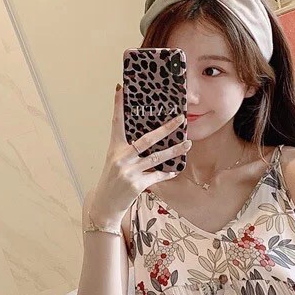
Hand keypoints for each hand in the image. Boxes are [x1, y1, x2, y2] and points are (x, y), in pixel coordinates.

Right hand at [88, 84, 190, 228]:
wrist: (105, 205)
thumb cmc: (113, 181)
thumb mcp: (116, 162)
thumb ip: (128, 150)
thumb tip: (149, 139)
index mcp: (114, 148)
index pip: (116, 123)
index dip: (118, 106)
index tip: (121, 89)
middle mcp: (121, 158)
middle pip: (146, 139)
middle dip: (166, 129)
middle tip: (180, 119)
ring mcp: (129, 171)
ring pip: (157, 157)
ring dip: (175, 151)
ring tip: (188, 144)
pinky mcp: (137, 184)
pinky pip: (157, 175)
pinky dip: (167, 172)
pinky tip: (175, 169)